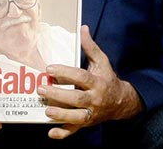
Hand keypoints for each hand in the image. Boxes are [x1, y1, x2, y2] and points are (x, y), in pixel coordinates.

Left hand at [37, 24, 143, 139]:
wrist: (121, 102)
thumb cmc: (107, 78)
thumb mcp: (101, 61)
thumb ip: (90, 46)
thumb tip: (83, 28)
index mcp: (97, 82)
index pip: (80, 77)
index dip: (65, 73)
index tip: (50, 69)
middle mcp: (94, 99)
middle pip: (76, 99)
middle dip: (58, 95)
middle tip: (41, 89)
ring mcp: (90, 114)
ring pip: (76, 117)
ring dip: (61, 114)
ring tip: (46, 110)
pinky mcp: (87, 124)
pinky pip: (75, 130)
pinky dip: (63, 133)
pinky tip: (51, 132)